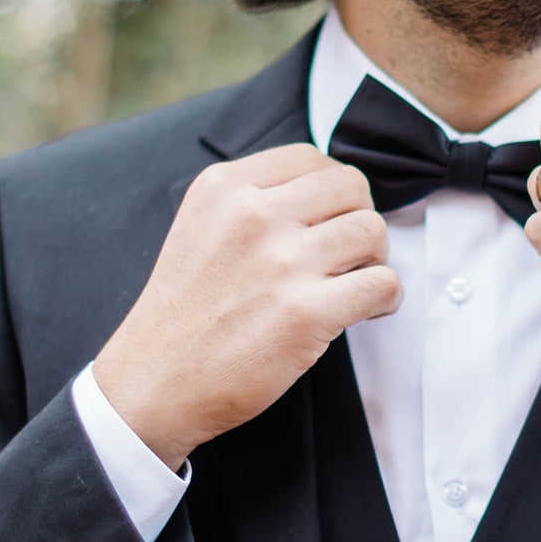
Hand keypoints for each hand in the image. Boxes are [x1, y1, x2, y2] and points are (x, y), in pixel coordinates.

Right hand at [92, 144, 399, 468]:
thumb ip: (254, 200)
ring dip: (374, 259)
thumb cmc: (184, 313)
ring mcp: (282, 263)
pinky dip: (386, 298)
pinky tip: (366, 311)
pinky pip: (384, 283)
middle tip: (346, 254)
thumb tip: (326, 194)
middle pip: (351, 188)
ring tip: (352, 283)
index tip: (326, 220)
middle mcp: (253, 216)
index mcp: (225, 188)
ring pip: (373, 231)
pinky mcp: (307, 313)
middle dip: (357, 218)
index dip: (330, 191)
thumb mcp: (201, 227)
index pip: (310, 158)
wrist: (154, 383)